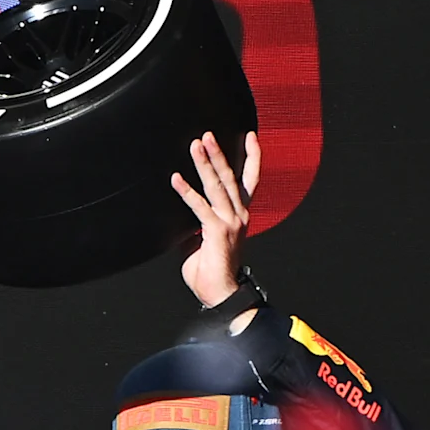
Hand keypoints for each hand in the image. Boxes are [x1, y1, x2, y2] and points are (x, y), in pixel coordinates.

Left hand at [173, 130, 261, 307]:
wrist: (221, 295)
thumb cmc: (212, 272)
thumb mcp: (202, 241)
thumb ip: (195, 224)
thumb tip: (179, 215)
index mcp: (239, 216)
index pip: (250, 181)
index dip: (252, 157)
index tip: (250, 136)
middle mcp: (239, 216)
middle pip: (231, 177)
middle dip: (219, 154)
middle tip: (207, 134)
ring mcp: (230, 223)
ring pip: (218, 186)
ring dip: (206, 164)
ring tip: (196, 145)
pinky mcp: (218, 232)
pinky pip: (200, 207)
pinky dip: (187, 192)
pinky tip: (176, 179)